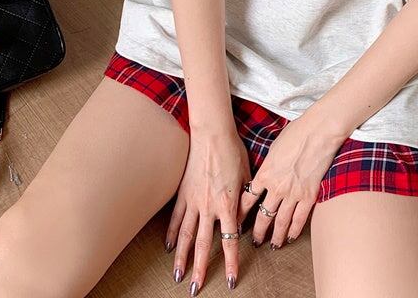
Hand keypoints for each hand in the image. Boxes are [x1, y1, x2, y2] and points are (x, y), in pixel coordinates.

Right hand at [166, 125, 249, 293]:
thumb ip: (245, 200)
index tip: (230, 280)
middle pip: (203, 244)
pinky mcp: (183, 191)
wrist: (213, 134)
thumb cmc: (233, 152)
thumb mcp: (247, 177)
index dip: (230, 262)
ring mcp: (193, 199)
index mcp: (228, 204)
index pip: (230, 240)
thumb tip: (243, 218)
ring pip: (186, 234)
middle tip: (195, 289)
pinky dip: (172, 233)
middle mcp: (209, 206)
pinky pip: (176, 217)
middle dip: (200, 268)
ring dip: (182, 257)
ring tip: (177, 276)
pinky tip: (170, 247)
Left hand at [236, 110, 345, 247]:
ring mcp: (293, 193)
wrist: (317, 132)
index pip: (248, 199)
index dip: (241, 213)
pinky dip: (295, 230)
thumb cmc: (295, 133)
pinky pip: (300, 218)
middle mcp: (276, 187)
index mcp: (264, 173)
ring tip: (273, 245)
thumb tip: (265, 173)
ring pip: (281, 222)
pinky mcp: (309, 195)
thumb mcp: (274, 148)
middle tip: (255, 241)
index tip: (237, 221)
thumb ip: (268, 166)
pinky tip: (292, 237)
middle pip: (263, 215)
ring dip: (276, 236)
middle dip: (258, 231)